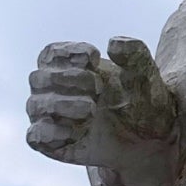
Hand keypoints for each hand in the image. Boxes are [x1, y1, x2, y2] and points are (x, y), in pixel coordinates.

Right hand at [26, 38, 179, 185]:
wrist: (150, 140)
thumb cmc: (143, 102)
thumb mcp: (145, 77)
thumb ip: (134, 55)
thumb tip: (114, 43)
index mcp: (73, 68)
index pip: (50, 54)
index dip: (67, 53)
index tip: (94, 57)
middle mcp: (56, 91)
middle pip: (39, 78)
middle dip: (67, 79)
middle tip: (97, 87)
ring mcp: (52, 118)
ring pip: (35, 106)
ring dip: (61, 105)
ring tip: (91, 109)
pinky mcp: (53, 143)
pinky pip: (35, 136)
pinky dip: (50, 132)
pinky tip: (75, 132)